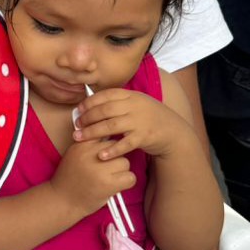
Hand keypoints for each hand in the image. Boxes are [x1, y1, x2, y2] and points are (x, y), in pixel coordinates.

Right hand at [51, 138, 134, 215]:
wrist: (61, 200)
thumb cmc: (69, 178)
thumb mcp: (74, 155)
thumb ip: (89, 146)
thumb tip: (111, 137)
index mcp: (81, 145)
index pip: (104, 133)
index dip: (108, 143)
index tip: (106, 150)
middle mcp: (90, 155)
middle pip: (117, 147)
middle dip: (114, 158)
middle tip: (106, 170)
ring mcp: (99, 170)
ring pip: (125, 162)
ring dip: (121, 171)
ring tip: (109, 179)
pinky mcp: (108, 184)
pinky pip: (130, 177)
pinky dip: (126, 183)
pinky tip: (116, 186)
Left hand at [73, 88, 193, 159]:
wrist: (173, 131)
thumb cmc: (148, 117)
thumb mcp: (135, 104)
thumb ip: (116, 103)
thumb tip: (89, 105)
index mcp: (131, 95)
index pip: (105, 95)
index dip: (89, 102)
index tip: (78, 110)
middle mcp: (135, 106)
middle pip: (105, 110)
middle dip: (87, 118)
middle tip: (76, 126)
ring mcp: (140, 121)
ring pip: (111, 126)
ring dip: (93, 132)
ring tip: (79, 138)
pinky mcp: (145, 137)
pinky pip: (125, 144)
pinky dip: (112, 150)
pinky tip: (101, 155)